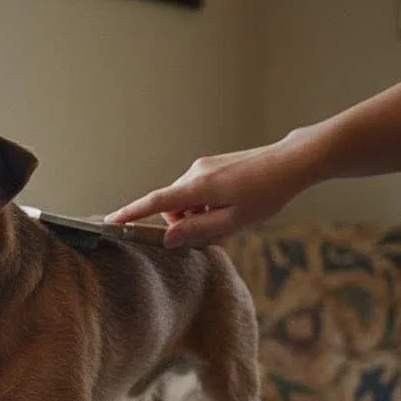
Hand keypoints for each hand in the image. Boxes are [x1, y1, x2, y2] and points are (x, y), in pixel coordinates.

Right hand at [105, 137, 318, 247]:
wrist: (291, 162)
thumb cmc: (266, 195)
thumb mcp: (234, 222)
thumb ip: (197, 230)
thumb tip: (168, 238)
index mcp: (198, 187)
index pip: (155, 202)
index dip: (131, 213)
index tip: (109, 221)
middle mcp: (194, 173)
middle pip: (171, 205)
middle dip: (183, 223)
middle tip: (216, 234)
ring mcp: (203, 167)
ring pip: (185, 200)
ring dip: (197, 214)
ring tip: (231, 219)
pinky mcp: (211, 165)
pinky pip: (197, 191)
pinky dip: (205, 204)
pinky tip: (233, 206)